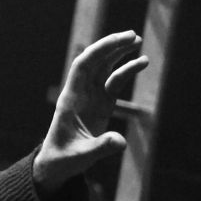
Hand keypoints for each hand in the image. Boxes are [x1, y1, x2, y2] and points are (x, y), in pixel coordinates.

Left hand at [34, 30, 147, 192]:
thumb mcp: (80, 157)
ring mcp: (91, 97)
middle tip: (133, 35)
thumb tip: (121, 142)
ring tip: (137, 40)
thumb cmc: (63, 160)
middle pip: (94, 61)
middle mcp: (80, 93)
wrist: (58, 165)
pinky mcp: (101, 104)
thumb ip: (100, 148)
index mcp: (71, 99)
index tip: (118, 41)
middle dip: (111, 46)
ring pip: (104, 68)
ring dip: (119, 52)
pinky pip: (114, 82)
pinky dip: (127, 70)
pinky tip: (142, 62)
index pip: (83, 66)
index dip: (99, 51)